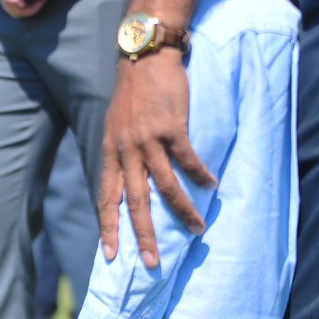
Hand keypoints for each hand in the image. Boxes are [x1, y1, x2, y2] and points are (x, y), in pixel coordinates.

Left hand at [99, 50, 215, 267]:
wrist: (145, 56)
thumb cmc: (133, 93)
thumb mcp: (116, 125)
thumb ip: (121, 153)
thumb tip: (126, 180)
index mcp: (111, 152)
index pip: (106, 197)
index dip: (108, 227)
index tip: (110, 255)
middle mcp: (126, 150)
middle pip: (134, 202)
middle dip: (143, 235)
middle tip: (151, 263)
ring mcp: (148, 140)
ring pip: (165, 187)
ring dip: (183, 211)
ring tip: (197, 230)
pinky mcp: (172, 128)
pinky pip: (188, 161)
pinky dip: (201, 176)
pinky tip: (212, 186)